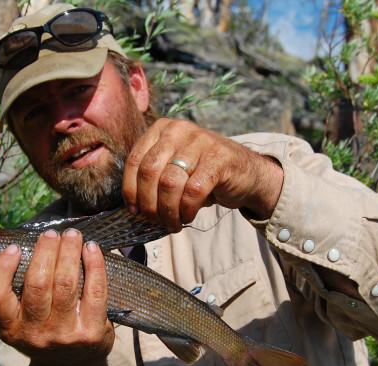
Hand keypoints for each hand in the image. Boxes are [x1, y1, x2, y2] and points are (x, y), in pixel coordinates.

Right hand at [0, 229, 114, 365]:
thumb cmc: (42, 330)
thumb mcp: (19, 322)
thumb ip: (17, 292)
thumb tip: (30, 244)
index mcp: (9, 328)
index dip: (2, 269)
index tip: (14, 247)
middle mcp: (34, 334)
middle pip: (38, 283)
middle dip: (46, 250)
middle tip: (52, 233)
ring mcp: (63, 335)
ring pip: (66, 283)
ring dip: (70, 252)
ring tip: (72, 236)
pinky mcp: (90, 333)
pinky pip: (94, 291)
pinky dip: (94, 265)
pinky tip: (92, 250)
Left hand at [122, 118, 283, 230]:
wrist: (247, 173)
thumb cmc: (204, 174)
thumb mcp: (174, 167)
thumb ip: (153, 178)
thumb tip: (133, 207)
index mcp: (162, 129)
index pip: (135, 160)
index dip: (130, 190)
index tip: (134, 212)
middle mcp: (178, 130)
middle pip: (150, 172)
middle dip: (149, 203)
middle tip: (154, 221)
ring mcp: (200, 141)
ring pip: (169, 183)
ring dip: (168, 211)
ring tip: (173, 224)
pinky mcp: (219, 158)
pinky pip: (193, 191)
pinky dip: (187, 210)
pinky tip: (188, 216)